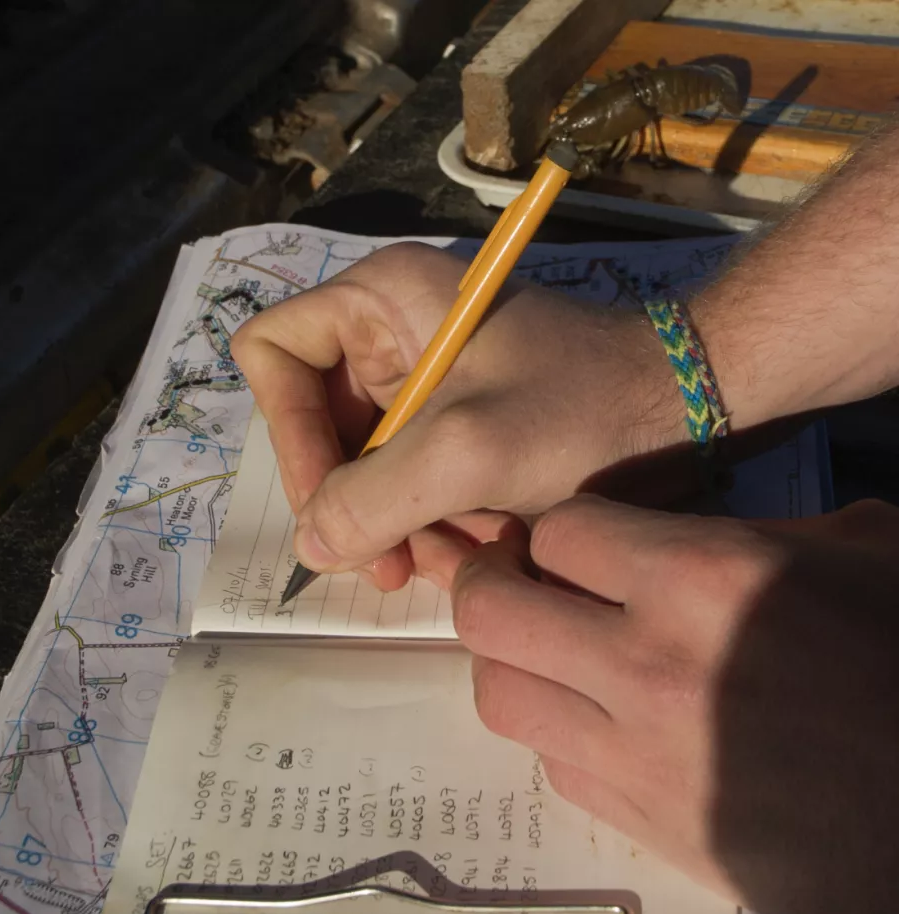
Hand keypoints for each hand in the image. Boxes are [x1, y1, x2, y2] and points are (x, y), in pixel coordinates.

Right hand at [232, 242, 679, 590]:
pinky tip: (467, 555)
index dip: (289, 433)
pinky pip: (409, 482)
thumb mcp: (469, 452)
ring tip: (437, 566)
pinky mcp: (456, 427)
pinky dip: (427, 525)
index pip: (274, 355)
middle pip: (316, 425)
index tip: (332, 503)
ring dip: (390, 526)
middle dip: (348, 500)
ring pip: (363, 467)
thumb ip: (373, 500)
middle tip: (386, 564)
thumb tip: (309, 546)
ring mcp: (425, 385)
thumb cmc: (583, 408)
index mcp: (378, 300)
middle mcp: (390, 335)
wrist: (686, 411)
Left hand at [452, 496, 898, 913]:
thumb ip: (741, 533)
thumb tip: (661, 539)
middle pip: (491, 612)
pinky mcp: (647, 829)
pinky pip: (556, 769)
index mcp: (703, 576)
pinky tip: (602, 725)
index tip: (574, 544)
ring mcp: (637, 757)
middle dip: (488, 584)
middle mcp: (647, 664)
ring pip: (502, 697)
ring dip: (512, 665)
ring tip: (549, 654)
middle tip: (513, 583)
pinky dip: (563, 735)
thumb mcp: (856, 549)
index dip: (558, 532)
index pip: (558, 532)